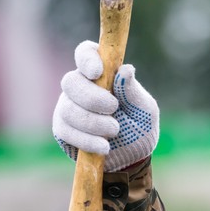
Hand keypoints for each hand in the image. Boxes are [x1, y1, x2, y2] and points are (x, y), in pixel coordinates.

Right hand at [52, 40, 160, 171]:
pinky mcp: (63, 129)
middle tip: (114, 109)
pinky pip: (66, 130)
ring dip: (93, 122)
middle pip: (71, 82)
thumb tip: (126, 69)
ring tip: (115, 131)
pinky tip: (104, 147)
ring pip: (68, 109)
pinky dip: (86, 140)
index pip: (85, 53)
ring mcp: (69, 107)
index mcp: (102, 74)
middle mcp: (81, 86)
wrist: (132, 157)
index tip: (97, 72)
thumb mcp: (145, 110)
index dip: (87, 58)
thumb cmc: (140, 127)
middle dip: (92, 98)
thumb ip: (134, 92)